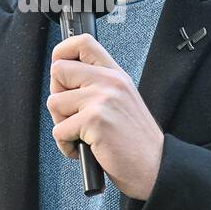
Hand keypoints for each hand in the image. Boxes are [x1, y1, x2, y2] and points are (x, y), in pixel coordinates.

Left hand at [47, 33, 164, 199]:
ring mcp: (103, 99)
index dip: (62, 52)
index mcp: (116, 74)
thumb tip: (62, 79)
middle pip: (58, 70)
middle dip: (58, 96)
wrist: (155, 167)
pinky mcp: (95, 120)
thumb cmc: (135, 141)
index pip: (83, 42)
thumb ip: (97, 85)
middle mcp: (110, 81)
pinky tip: (85, 149)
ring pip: (54, 102)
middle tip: (74, 116)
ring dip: (62, 124)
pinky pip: (59, 130)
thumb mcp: (121, 101)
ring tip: (83, 135)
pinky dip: (66, 146)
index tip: (61, 72)